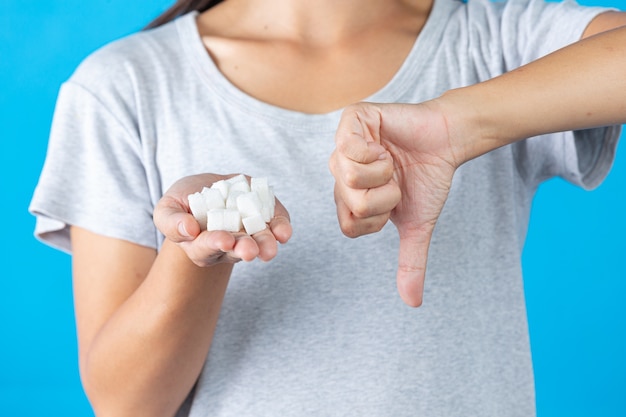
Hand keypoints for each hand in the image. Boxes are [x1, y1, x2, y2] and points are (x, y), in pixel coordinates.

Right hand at [154, 174, 291, 265]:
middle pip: (237, 251)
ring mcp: (250, 235)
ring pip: (260, 243)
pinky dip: (281, 228)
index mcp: (202, 247)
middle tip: (250, 250)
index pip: (207, 248)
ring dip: (266, 244)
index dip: (215, 243)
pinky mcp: (267, 221)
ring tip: (270, 247)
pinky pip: (276, 227)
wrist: (211, 188)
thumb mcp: (167, 208)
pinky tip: (283, 232)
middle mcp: (229, 246)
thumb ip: (171, 222)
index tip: (224, 240)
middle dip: (244, 250)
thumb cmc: (185, 202)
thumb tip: (188, 231)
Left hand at [329, 102, 460, 306]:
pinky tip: (384, 144)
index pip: (349, 226)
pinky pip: (349, 148)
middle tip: (395, 178)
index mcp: (348, 198)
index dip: (377, 219)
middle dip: (385, 196)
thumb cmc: (427, 180)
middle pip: (350, 204)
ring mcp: (342, 146)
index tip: (393, 202)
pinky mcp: (351, 121)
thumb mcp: (416, 225)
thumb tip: (413, 303)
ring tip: (390, 160)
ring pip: (348, 178)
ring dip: (383, 174)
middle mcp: (339, 174)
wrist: (447, 142)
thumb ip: (409, 261)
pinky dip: (376, 152)